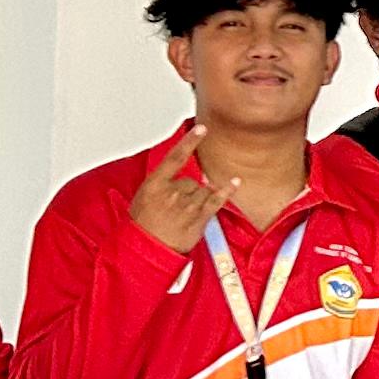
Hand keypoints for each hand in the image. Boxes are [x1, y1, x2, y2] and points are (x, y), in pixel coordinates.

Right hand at [125, 128, 228, 256]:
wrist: (147, 250)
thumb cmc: (144, 225)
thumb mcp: (144, 197)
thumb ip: (163, 182)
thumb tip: (182, 173)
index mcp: (155, 185)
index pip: (175, 157)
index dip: (189, 141)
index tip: (201, 128)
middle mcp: (172, 193)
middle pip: (193, 179)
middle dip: (189, 190)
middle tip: (177, 206)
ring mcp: (187, 206)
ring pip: (204, 190)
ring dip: (200, 198)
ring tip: (186, 213)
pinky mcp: (199, 218)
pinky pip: (217, 200)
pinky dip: (226, 191)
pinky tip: (234, 182)